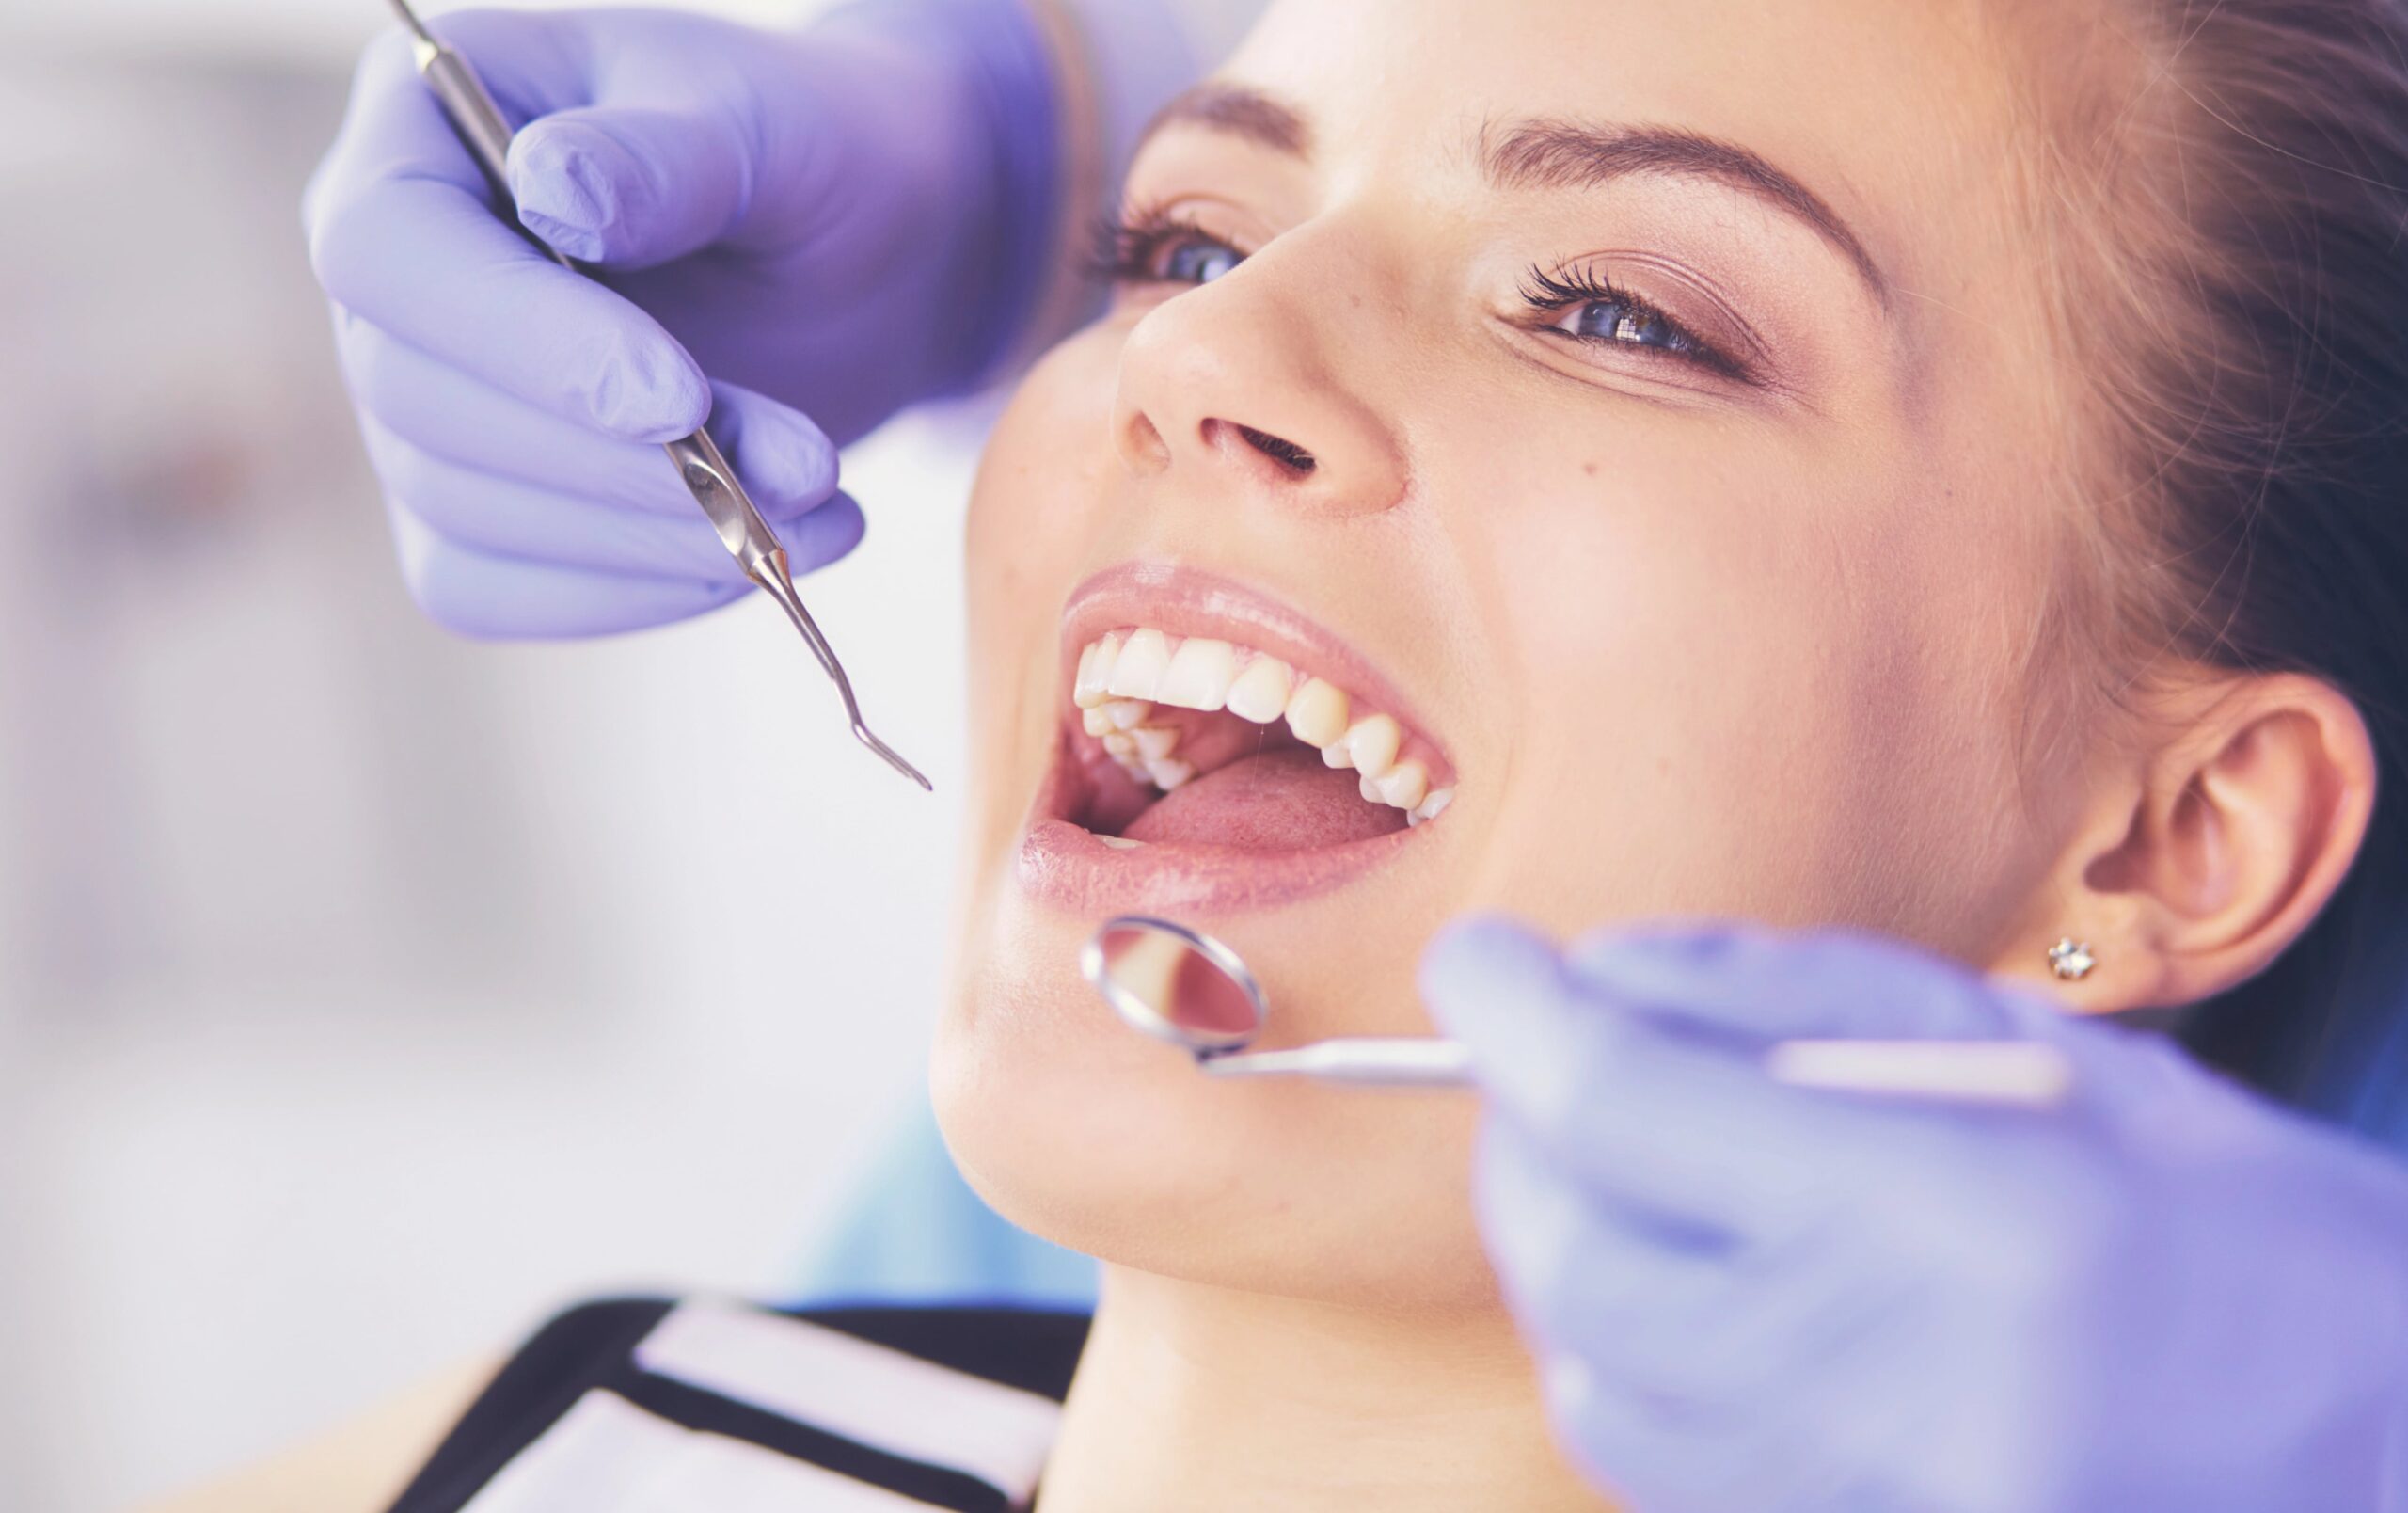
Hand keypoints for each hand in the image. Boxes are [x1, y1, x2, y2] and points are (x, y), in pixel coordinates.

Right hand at [303, 2, 1058, 635]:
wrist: (867, 258)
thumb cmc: (810, 157)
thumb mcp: (769, 125)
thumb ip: (666, 156)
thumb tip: (555, 187)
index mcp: (422, 123)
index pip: (389, 249)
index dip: (523, 341)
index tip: (680, 398)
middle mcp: (391, 267)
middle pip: (421, 402)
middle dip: (621, 464)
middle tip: (804, 470)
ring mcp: (415, 394)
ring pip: (465, 513)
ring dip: (653, 537)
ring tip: (820, 505)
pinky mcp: (470, 506)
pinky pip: (497, 589)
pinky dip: (634, 592)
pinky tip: (759, 559)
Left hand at [1421, 918, 2407, 1512]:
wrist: (2387, 1456)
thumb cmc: (2244, 1231)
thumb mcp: (2043, 1055)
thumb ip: (1794, 997)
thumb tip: (1594, 971)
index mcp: (1954, 1217)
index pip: (1622, 1106)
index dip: (1510, 1014)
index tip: (1475, 962)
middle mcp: (1888, 1387)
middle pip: (1572, 1259)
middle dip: (1518, 1142)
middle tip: (1545, 1068)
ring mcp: (1863, 1509)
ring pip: (1592, 1382)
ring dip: (1567, 1255)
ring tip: (1632, 1177)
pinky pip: (1657, 1472)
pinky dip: (1630, 1361)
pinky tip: (1695, 1287)